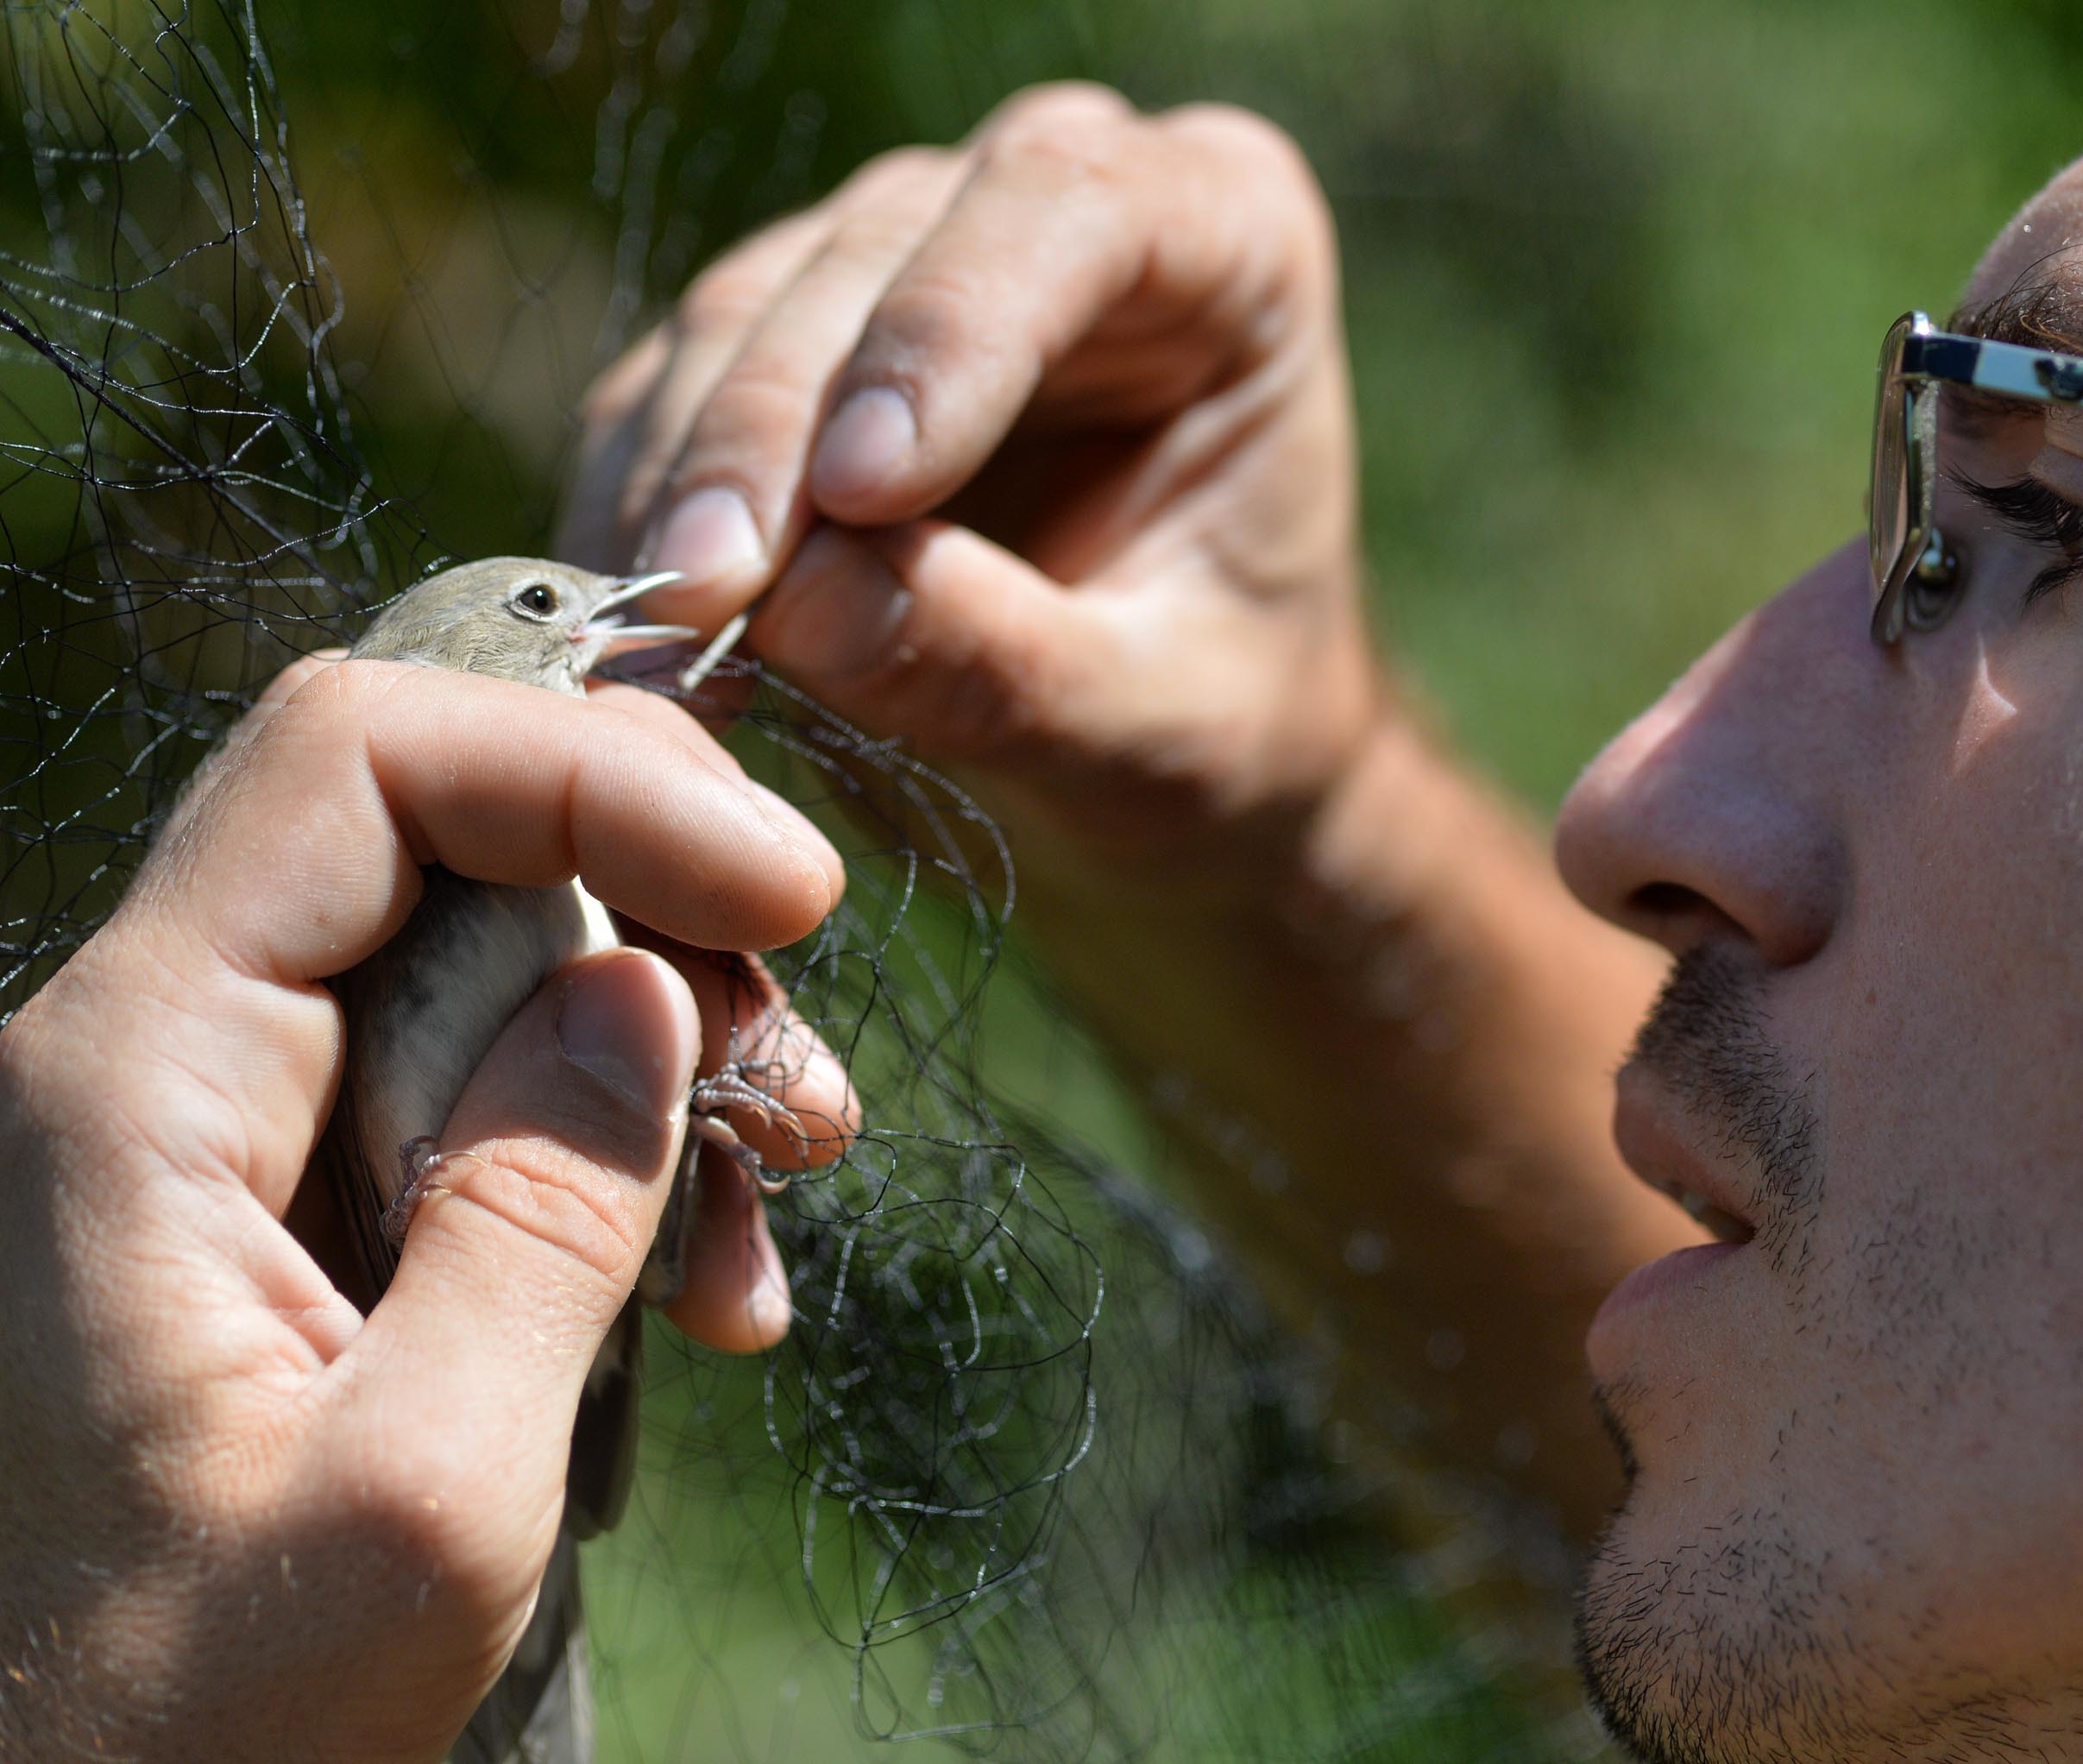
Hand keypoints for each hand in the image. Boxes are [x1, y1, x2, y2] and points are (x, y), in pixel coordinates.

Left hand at [0, 660, 843, 1760]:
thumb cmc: (192, 1722)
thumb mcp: (419, 1495)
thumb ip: (542, 1218)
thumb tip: (645, 989)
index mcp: (130, 1086)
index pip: (363, 762)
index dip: (595, 774)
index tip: (790, 897)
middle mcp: (147, 1058)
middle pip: (437, 826)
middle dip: (660, 909)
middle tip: (798, 1075)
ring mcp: (209, 1122)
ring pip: (481, 949)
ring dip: (668, 1043)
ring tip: (786, 1196)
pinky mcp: (272, 1193)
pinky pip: (471, 1079)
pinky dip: (617, 1143)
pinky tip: (711, 1285)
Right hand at [561, 84, 1379, 894]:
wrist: (1175, 791)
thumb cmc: (1221, 738)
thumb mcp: (1153, 732)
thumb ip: (1008, 670)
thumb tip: (800, 608)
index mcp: (1224, 239)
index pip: (1065, 206)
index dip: (949, 327)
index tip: (863, 490)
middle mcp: (1054, 210)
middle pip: (876, 249)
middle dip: (774, 426)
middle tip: (706, 594)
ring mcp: (905, 264)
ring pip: (749, 310)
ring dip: (686, 477)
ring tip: (668, 634)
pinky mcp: (784, 354)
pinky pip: (674, 396)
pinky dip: (639, 511)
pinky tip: (637, 622)